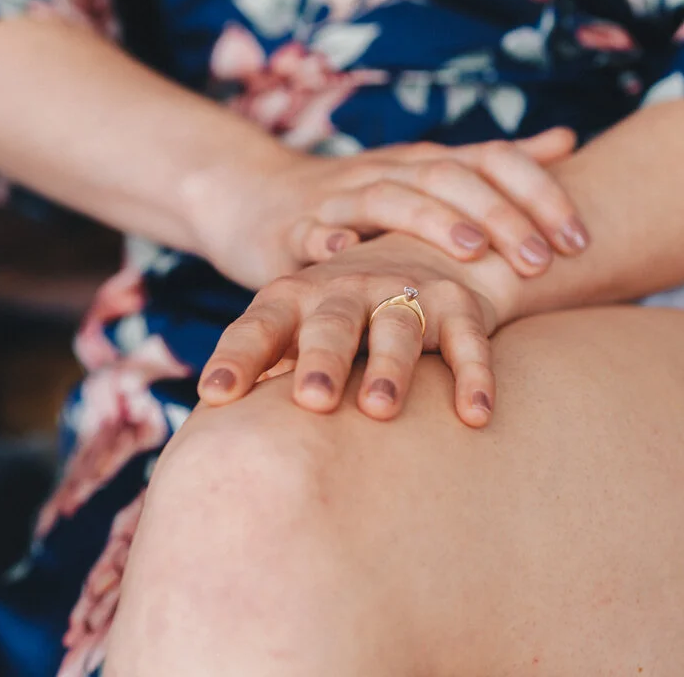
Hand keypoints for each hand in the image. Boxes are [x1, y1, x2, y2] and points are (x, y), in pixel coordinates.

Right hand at [182, 128, 588, 288]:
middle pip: (449, 177)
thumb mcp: (428, 176)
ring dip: (428, 221)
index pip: (492, 161)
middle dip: (498, 215)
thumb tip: (568, 139)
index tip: (579, 240)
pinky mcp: (291, 233)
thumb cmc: (357, 199)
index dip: (538, 194)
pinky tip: (348, 257)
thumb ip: (496, 165)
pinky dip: (328, 243)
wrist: (255, 199)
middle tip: (540, 259)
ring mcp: (337, 200)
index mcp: (425, 165)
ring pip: (386, 198)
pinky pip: (309, 235)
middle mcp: (387, 173)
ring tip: (469, 252)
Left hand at [197, 235, 506, 426]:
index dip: (237, 358)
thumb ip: (260, 370)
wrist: (418, 246)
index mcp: (293, 298)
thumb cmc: (334, 314)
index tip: (215, 395)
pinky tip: (475, 415)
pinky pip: (467, 339)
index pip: (257, 328)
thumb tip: (208, 437)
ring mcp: (404, 291)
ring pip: (397, 326)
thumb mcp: (290, 330)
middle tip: (312, 401)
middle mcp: (346, 290)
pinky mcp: (457, 303)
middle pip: (331, 323)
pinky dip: (473, 375)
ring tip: (380, 410)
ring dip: (390, 368)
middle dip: (321, 360)